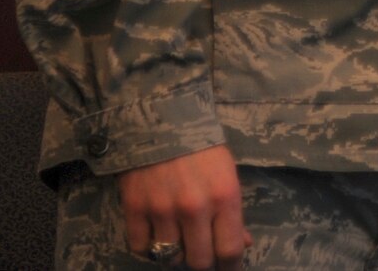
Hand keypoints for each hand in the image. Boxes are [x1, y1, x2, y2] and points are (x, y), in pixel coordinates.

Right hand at [117, 145, 249, 269]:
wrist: (161, 121)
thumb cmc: (202, 147)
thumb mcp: (227, 174)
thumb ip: (233, 212)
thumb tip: (243, 245)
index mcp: (224, 197)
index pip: (230, 250)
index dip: (231, 268)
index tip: (229, 270)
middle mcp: (195, 208)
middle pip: (199, 261)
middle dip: (203, 262)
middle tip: (202, 254)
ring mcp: (163, 210)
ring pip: (169, 257)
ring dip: (175, 254)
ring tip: (179, 240)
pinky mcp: (135, 209)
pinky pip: (140, 248)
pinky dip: (148, 248)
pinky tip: (155, 235)